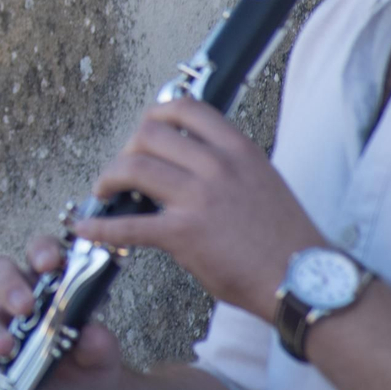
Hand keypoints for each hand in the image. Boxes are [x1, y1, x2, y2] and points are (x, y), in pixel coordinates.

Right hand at [0, 234, 124, 389]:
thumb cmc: (90, 363)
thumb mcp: (102, 354)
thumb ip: (99, 343)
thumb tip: (91, 334)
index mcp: (50, 285)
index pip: (41, 253)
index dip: (42, 251)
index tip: (49, 263)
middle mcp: (20, 300)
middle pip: (1, 273)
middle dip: (9, 285)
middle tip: (23, 306)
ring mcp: (0, 328)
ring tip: (5, 347)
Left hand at [72, 97, 326, 321]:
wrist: (306, 280)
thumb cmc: (285, 238)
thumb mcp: (261, 180)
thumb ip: (224, 165)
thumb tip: (183, 161)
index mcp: (237, 150)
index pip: (185, 109)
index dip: (154, 115)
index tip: (142, 131)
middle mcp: (217, 166)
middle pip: (149, 134)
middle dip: (126, 149)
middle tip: (122, 169)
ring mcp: (199, 199)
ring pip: (133, 168)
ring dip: (108, 178)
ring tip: (104, 191)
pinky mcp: (184, 234)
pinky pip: (129, 225)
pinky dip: (100, 227)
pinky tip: (84, 229)